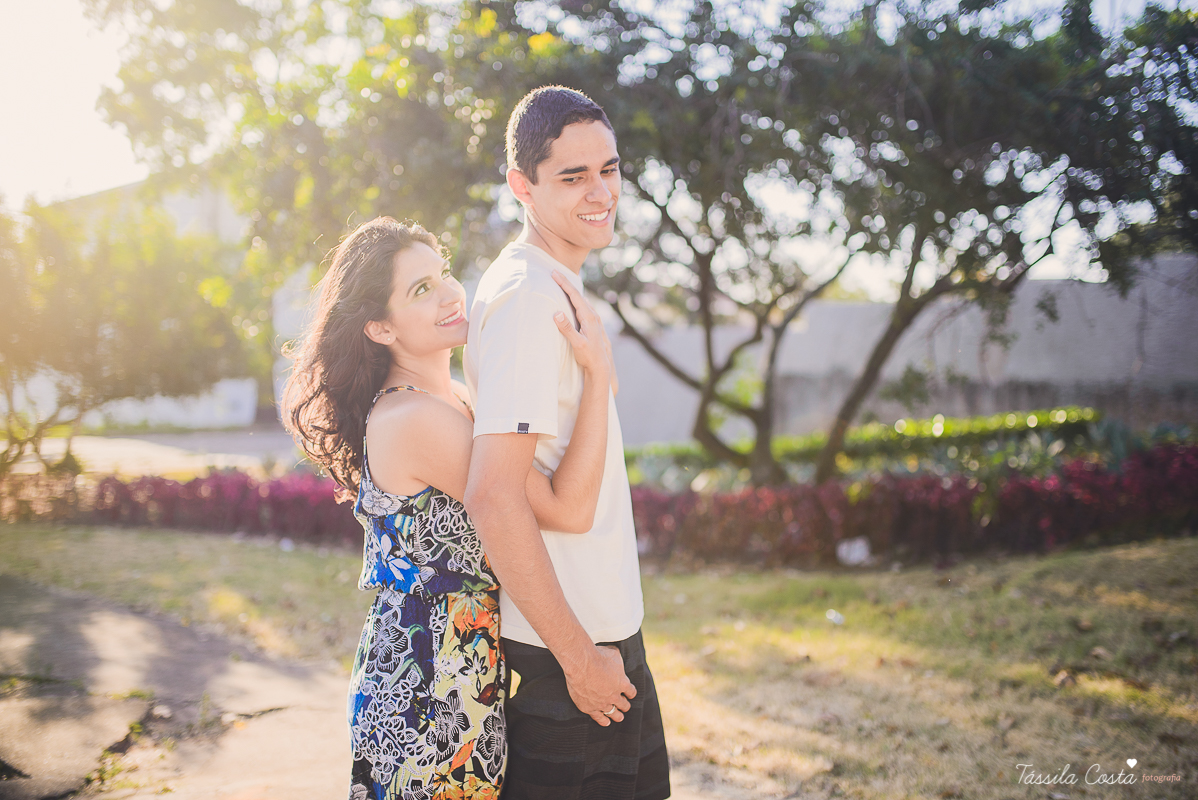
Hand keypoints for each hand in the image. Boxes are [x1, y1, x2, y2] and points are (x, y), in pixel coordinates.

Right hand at [552, 271, 613, 385]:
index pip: (574, 295)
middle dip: (565, 283)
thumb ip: (567, 328)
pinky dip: (575, 299)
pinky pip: (583, 306)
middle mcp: (593, 315)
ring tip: (561, 283)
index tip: (554, 273)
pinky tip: (573, 299)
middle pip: (577, 294)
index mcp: (588, 317)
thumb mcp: (577, 343)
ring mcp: (594, 318)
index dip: (563, 283)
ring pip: (581, 299)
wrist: (601, 365)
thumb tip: (556, 313)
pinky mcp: (593, 323)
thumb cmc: (588, 355)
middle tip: (555, 273)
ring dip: (571, 290)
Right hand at [563, 644, 636, 725]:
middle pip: (623, 704)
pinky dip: (603, 721)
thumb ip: (618, 660)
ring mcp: (602, 703)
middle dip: (624, 705)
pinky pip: (599, 717)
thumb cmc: (598, 656)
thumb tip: (617, 658)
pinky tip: (606, 722)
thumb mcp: (614, 654)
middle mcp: (614, 696)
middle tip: (624, 706)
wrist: (581, 664)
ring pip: (613, 713)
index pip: (631, 692)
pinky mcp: (590, 708)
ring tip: (619, 717)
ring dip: (617, 715)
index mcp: (622, 683)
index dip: (630, 693)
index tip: (629, 693)